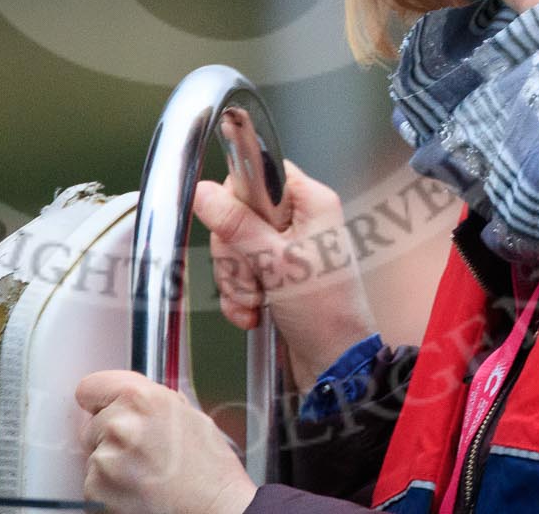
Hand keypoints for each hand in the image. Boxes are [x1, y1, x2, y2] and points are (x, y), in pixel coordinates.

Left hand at [77, 371, 254, 513]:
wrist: (216, 510)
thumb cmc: (209, 470)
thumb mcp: (187, 414)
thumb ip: (149, 401)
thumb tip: (126, 399)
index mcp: (141, 398)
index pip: (90, 388)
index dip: (99, 401)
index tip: (102, 409)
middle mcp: (120, 425)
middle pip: (93, 425)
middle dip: (111, 437)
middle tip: (142, 454)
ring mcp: (106, 460)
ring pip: (94, 457)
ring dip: (112, 466)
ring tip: (145, 476)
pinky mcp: (97, 492)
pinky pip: (94, 485)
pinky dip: (110, 491)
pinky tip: (138, 492)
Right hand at [193, 161, 377, 388]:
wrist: (335, 365)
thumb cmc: (326, 314)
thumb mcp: (276, 264)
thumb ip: (237, 225)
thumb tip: (204, 192)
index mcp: (310, 201)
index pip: (257, 172)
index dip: (238, 200)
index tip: (236, 229)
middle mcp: (299, 219)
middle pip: (237, 213)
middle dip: (234, 254)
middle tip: (252, 275)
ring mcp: (285, 248)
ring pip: (233, 246)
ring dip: (236, 280)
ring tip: (255, 301)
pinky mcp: (274, 273)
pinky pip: (239, 272)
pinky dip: (239, 295)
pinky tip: (252, 313)